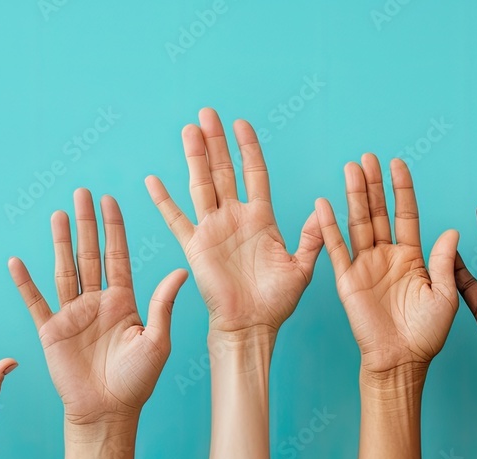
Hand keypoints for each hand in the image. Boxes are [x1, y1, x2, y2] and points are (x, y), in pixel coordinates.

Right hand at [9, 189, 188, 424]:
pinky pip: (36, 301)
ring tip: (58, 214)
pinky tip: (17, 261)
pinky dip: (25, 283)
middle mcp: (97, 303)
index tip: (111, 200)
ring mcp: (73, 314)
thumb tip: (181, 270)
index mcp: (124, 302)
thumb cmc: (137, 381)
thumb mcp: (157, 341)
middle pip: (90, 254)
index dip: (114, 229)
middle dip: (87, 224)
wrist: (109, 412)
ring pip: (65, 269)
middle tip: (82, 193)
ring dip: (61, 242)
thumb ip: (163, 305)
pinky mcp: (51, 331)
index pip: (118, 257)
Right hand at [145, 107, 320, 337]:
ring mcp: (213, 230)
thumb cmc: (276, 302)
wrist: (251, 326)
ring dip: (195, 158)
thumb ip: (311, 237)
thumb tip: (322, 207)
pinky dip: (164, 201)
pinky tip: (153, 181)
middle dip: (216, 142)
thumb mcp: (301, 267)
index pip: (254, 174)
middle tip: (208, 114)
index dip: (248, 149)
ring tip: (189, 130)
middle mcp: (235, 219)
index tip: (241, 124)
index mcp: (261, 220)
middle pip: (224, 171)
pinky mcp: (195, 247)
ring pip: (202, 185)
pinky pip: (176, 220)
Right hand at [313, 155, 457, 376]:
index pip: (406, 214)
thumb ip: (443, 261)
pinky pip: (336, 249)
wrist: (400, 361)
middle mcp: (387, 257)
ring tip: (350, 169)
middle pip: (379, 212)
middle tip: (367, 157)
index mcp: (412, 258)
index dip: (402, 189)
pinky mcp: (347, 280)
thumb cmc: (426, 334)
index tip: (398, 164)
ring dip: (354, 196)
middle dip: (374, 185)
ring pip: (358, 223)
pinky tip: (324, 204)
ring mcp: (365, 266)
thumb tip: (452, 230)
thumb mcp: (444, 295)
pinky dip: (329, 227)